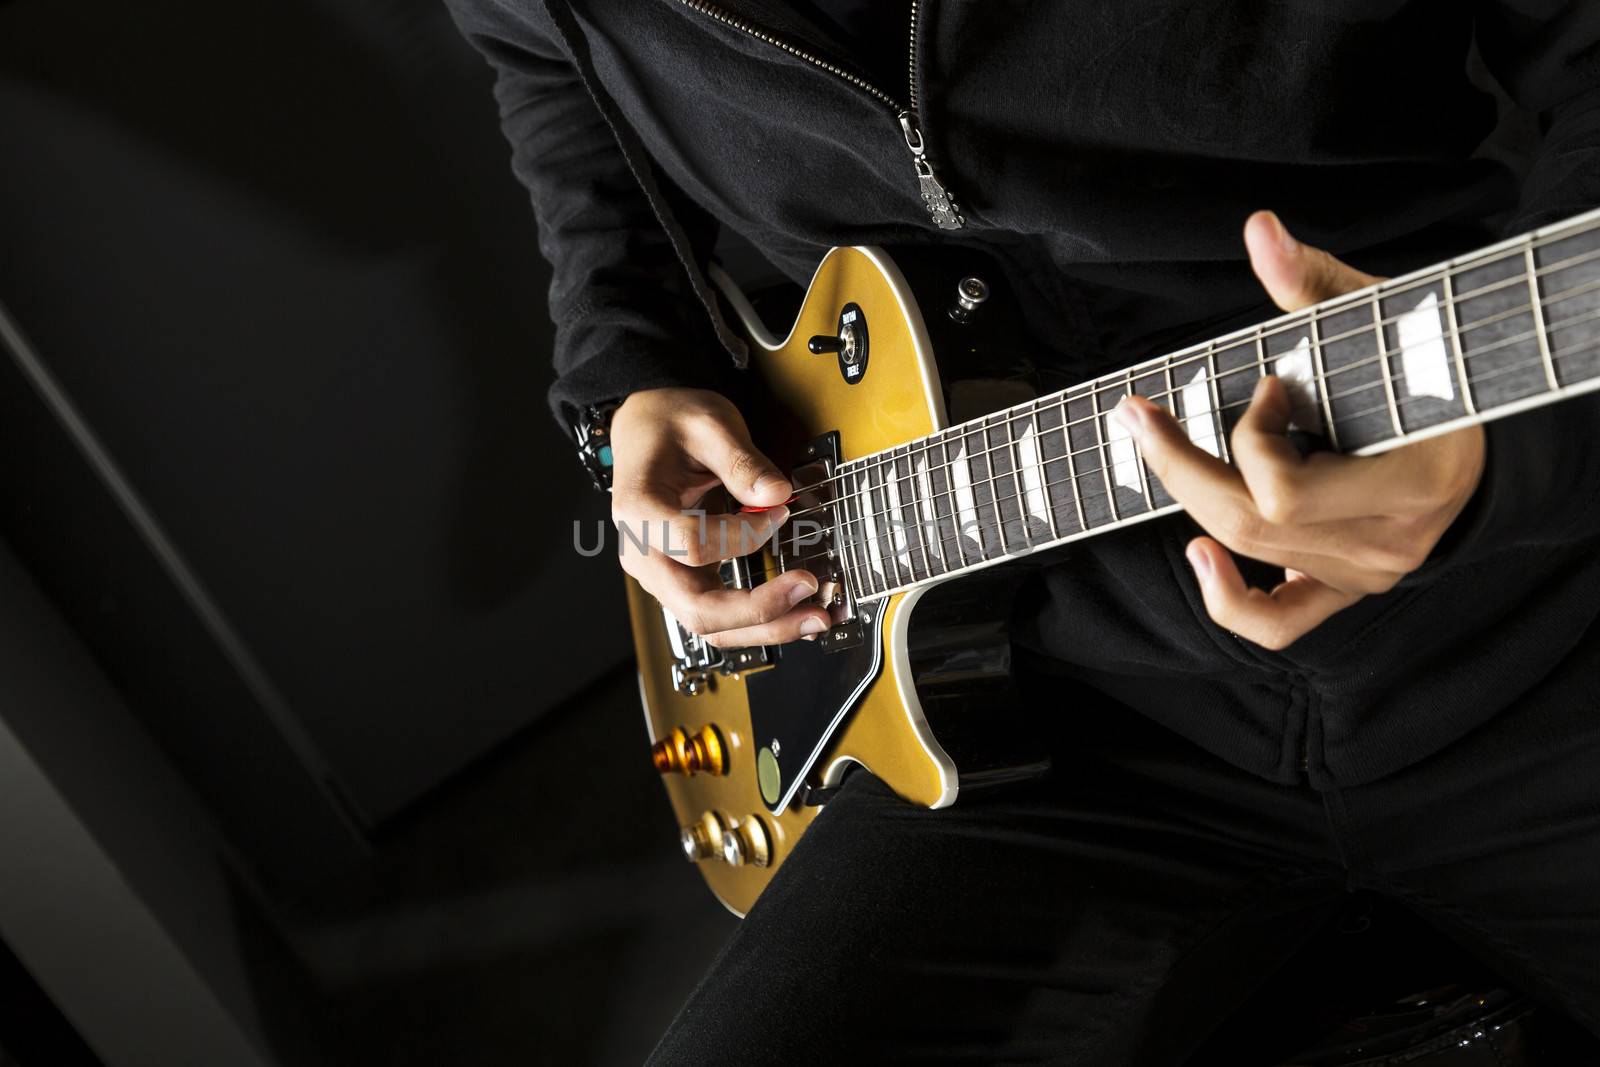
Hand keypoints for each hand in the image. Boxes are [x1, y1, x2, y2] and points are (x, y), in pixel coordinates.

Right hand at [609, 387, 831, 645]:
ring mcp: (658, 571)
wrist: (648, 426)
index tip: (779, 514)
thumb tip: (776, 496)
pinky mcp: (679, 578)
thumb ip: (743, 462)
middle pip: (697, 608)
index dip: (744, 537)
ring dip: (763, 627)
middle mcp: (642, 552)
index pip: (693, 545)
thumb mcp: (709, 424)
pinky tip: (791, 612)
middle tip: (810, 595)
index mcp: (639, 510)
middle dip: (759, 611)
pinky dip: (754, 620)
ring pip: (708, 623)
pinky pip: (715, 613)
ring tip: (814, 616)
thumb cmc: (669, 422)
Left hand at [1113, 211, 1485, 650]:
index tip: (1265, 387)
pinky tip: (1196, 555)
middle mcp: (1388, 541)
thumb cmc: (1426, 371)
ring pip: (1249, 554)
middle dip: (1180, 463)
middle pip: (1248, 523)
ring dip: (1190, 496)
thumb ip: (1317, 283)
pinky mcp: (1347, 589)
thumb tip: (1260, 231)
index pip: (1283, 490)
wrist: (1476, 437)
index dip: (1249, 436)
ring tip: (1162, 443)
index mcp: (1412, 481)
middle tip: (1140, 414)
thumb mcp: (1380, 320)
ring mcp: (1367, 573)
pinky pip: (1277, 623)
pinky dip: (1226, 600)